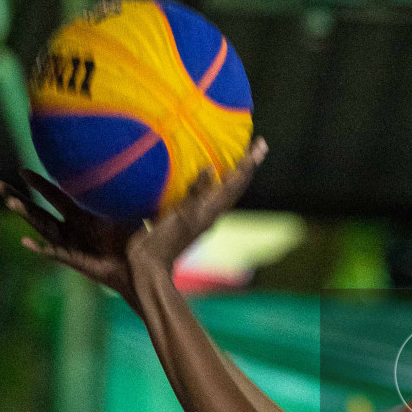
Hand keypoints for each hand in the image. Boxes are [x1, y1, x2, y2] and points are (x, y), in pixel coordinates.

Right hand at [0, 169, 139, 306]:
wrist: (141, 271)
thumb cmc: (136, 245)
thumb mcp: (131, 215)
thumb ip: (130, 196)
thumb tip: (144, 175)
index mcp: (81, 217)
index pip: (54, 195)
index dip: (38, 183)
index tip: (22, 170)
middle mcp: (70, 231)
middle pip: (36, 210)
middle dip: (16, 196)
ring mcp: (70, 246)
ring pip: (41, 227)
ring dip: (25, 214)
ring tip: (9, 200)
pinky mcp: (75, 260)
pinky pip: (55, 254)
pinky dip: (41, 249)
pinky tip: (26, 242)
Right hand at [126, 136, 267, 274]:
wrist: (149, 267)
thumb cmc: (164, 242)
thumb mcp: (181, 216)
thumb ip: (196, 194)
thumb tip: (209, 169)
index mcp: (213, 210)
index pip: (237, 182)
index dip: (249, 163)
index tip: (261, 144)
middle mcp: (211, 212)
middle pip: (235, 185)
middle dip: (246, 164)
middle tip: (258, 145)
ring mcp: (199, 215)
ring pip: (223, 190)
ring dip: (231, 172)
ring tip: (237, 155)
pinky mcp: (184, 217)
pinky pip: (203, 194)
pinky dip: (207, 180)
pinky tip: (200, 174)